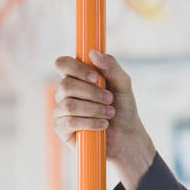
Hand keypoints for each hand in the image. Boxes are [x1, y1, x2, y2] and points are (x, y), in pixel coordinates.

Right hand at [53, 50, 156, 189]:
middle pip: (66, 85)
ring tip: (110, 114)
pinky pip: (69, 122)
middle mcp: (65, 93)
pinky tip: (103, 125)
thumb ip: (111, 67)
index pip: (63, 64)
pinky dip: (90, 123)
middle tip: (110, 100)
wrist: (128, 136)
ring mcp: (61, 111)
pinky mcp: (61, 129)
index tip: (96, 77)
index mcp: (77, 77)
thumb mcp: (123, 84)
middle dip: (93, 93)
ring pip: (69, 105)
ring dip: (94, 109)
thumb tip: (92, 53)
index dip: (76, 68)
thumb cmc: (124, 108)